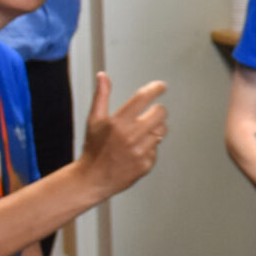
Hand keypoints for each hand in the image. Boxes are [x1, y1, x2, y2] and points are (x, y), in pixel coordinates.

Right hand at [78, 72, 167, 196]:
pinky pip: (157, 149)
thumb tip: (103, 76)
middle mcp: (130, 136)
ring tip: (140, 134)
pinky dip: (150, 148)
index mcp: (118, 122)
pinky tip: (137, 150)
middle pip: (160, 113)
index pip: (143, 98)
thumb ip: (101, 96)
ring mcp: (140, 151)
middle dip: (158, 111)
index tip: (161, 86)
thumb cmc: (94, 148)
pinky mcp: (146, 164)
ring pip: (162, 131)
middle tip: (151, 114)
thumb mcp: (94, 120)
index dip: (155, 89)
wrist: (93, 178)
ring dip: (155, 129)